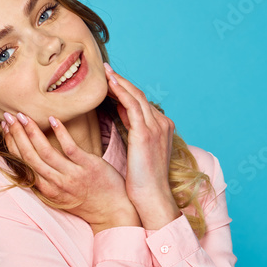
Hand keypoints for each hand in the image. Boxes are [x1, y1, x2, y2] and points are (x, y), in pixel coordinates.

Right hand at [0, 110, 137, 230]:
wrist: (113, 211)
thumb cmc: (87, 200)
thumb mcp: (60, 195)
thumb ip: (46, 179)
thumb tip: (32, 160)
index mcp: (46, 190)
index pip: (23, 164)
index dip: (12, 144)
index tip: (5, 128)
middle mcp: (56, 184)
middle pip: (30, 157)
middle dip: (17, 135)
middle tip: (9, 116)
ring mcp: (72, 176)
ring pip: (46, 152)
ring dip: (32, 132)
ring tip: (24, 116)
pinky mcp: (89, 167)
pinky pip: (70, 148)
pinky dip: (60, 133)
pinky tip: (53, 119)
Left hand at [104, 65, 181, 228]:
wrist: (152, 196)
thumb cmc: (143, 180)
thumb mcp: (139, 150)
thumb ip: (133, 130)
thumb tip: (120, 113)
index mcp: (162, 128)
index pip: (141, 103)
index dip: (125, 90)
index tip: (110, 82)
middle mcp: (162, 123)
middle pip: (139, 95)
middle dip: (121, 81)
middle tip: (105, 69)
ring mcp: (155, 127)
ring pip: (135, 96)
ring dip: (119, 82)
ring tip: (104, 71)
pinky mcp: (146, 132)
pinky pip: (131, 105)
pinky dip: (121, 92)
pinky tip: (109, 83)